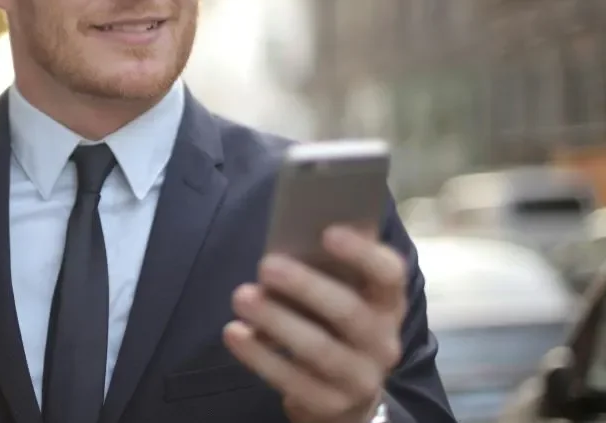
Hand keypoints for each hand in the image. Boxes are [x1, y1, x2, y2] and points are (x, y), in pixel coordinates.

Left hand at [222, 226, 406, 422]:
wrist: (344, 392)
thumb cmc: (332, 320)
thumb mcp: (340, 291)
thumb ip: (326, 262)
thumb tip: (299, 220)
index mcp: (387, 301)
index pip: (389, 273)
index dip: (362, 252)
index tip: (328, 231)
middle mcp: (382, 341)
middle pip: (349, 312)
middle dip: (306, 286)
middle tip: (266, 265)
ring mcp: (359, 378)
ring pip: (318, 349)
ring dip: (276, 320)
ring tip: (242, 296)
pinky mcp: (329, 404)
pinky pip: (291, 380)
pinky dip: (259, 355)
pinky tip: (235, 332)